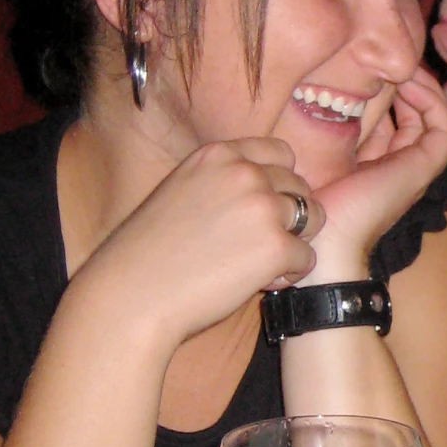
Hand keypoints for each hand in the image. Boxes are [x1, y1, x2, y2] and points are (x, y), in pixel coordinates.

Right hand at [81, 137, 323, 350]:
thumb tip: (266, 192)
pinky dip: (289, 275)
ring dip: (294, 242)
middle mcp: (244, 173)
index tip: (263, 209)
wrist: (133, 293)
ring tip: (261, 264)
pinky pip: (307, 258)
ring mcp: (263, 207)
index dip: (280, 184)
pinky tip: (258, 283)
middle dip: (288, 217)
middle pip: (300, 187)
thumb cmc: (149, 253)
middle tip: (256, 246)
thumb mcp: (181, 192)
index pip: (281, 153)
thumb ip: (221, 183)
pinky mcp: (276, 246)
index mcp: (218, 155)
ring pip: (313, 218)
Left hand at [308, 68, 446, 281]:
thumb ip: (328, 136)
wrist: (326, 240)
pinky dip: (432, 102)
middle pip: (417, 119)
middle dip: (408, 87)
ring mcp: (416, 168)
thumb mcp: (319, 158)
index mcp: (378, 168)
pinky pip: (443, 128)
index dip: (389, 96)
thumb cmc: (313, 203)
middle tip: (389, 62)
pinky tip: (408, 83)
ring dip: (423, 89)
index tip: (371, 72)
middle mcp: (401, 167)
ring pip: (435, 120)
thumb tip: (322, 101)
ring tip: (403, 66)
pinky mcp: (424, 168)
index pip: (394, 124)